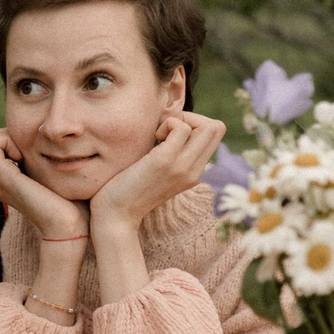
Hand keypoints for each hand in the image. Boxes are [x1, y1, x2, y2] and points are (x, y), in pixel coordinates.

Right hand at [0, 128, 87, 246]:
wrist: (67, 225)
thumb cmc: (66, 201)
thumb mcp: (45, 174)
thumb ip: (34, 161)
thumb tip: (38, 140)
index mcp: (2, 181)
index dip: (5, 139)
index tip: (26, 151)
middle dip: (4, 136)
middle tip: (25, 152)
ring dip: (5, 138)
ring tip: (24, 155)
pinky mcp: (4, 178)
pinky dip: (7, 141)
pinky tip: (24, 157)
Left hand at [89, 112, 226, 231]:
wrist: (116, 215)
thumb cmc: (130, 189)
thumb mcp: (161, 171)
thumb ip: (173, 154)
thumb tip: (174, 124)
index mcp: (196, 173)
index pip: (215, 135)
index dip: (195, 123)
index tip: (171, 133)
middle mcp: (195, 171)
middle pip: (217, 127)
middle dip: (191, 117)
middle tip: (166, 130)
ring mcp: (183, 167)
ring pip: (207, 126)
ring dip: (179, 120)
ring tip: (159, 135)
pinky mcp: (166, 161)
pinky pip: (181, 127)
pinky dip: (167, 123)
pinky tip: (153, 138)